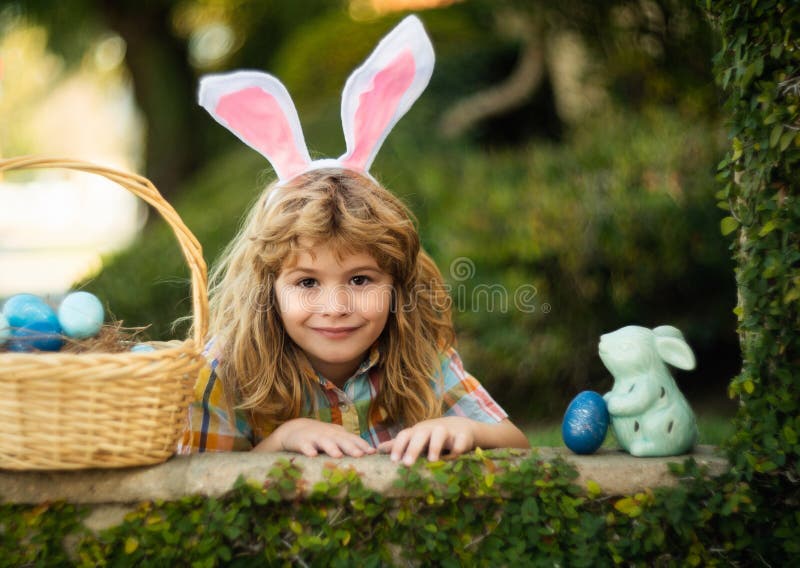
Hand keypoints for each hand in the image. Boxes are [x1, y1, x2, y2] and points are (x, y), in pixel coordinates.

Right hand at [253, 418, 375, 457]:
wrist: (294, 430)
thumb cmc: (320, 438)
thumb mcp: (335, 439)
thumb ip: (349, 445)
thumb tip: (370, 454)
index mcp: (339, 435)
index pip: (353, 439)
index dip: (362, 445)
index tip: (373, 453)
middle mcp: (329, 435)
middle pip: (341, 440)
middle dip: (351, 447)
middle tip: (360, 455)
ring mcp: (315, 437)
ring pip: (324, 442)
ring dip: (331, 448)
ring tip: (338, 455)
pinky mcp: (301, 442)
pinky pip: (304, 446)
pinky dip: (308, 450)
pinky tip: (311, 456)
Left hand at [378, 417, 475, 464]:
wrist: (460, 428)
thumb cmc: (432, 437)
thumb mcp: (416, 439)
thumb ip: (399, 445)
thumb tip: (378, 449)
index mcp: (418, 431)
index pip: (404, 434)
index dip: (398, 446)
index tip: (393, 461)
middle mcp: (431, 429)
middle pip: (420, 434)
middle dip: (413, 448)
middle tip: (407, 464)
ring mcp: (447, 431)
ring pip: (440, 434)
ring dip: (435, 446)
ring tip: (432, 461)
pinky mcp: (463, 436)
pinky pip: (460, 440)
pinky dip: (458, 448)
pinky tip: (454, 457)